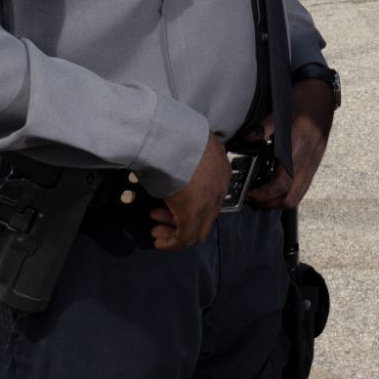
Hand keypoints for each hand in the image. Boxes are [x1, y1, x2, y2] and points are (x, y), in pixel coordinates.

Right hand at [150, 136, 228, 250]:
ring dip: (175, 232)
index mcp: (222, 170)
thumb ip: (187, 166)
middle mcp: (220, 188)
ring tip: (156, 230)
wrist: (171, 136)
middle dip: (181, 222)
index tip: (170, 204)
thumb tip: (176, 173)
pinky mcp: (193, 212)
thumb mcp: (187, 151)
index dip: (191, 204)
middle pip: (206, 217)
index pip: (212, 198)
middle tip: (159, 221)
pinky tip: (160, 242)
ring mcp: (208, 201)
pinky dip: (173, 243)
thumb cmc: (175, 139)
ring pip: (197, 229)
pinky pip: (186, 237)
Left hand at [248, 78, 338, 210]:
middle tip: (252, 198)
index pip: (282, 183)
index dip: (264, 194)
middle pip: (291, 198)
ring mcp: (312, 164)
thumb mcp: (282, 110)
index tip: (249, 193)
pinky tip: (275, 183)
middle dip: (270, 204)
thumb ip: (264, 126)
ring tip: (261, 194)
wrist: (324, 97)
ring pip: (298, 195)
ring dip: (279, 200)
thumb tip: (246, 139)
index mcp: (299, 150)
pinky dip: (287, 192)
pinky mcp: (314, 163)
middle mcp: (307, 162)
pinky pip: (302, 187)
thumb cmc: (303, 101)